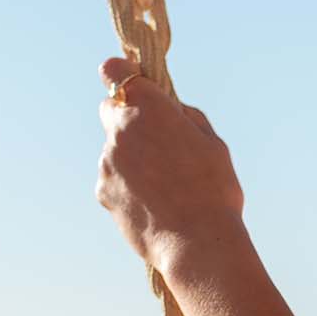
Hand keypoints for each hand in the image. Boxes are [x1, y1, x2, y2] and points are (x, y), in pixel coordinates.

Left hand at [95, 58, 244, 271]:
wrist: (198, 244)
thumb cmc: (213, 191)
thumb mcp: (213, 143)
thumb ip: (185, 117)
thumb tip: (171, 110)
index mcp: (147, 107)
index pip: (113, 70)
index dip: (122, 74)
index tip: (137, 87)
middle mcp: (120, 129)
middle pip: (111, 110)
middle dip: (129, 119)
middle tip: (158, 140)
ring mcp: (107, 161)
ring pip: (115, 149)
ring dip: (132, 158)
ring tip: (166, 186)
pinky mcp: (103, 191)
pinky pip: (113, 179)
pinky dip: (128, 186)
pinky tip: (155, 204)